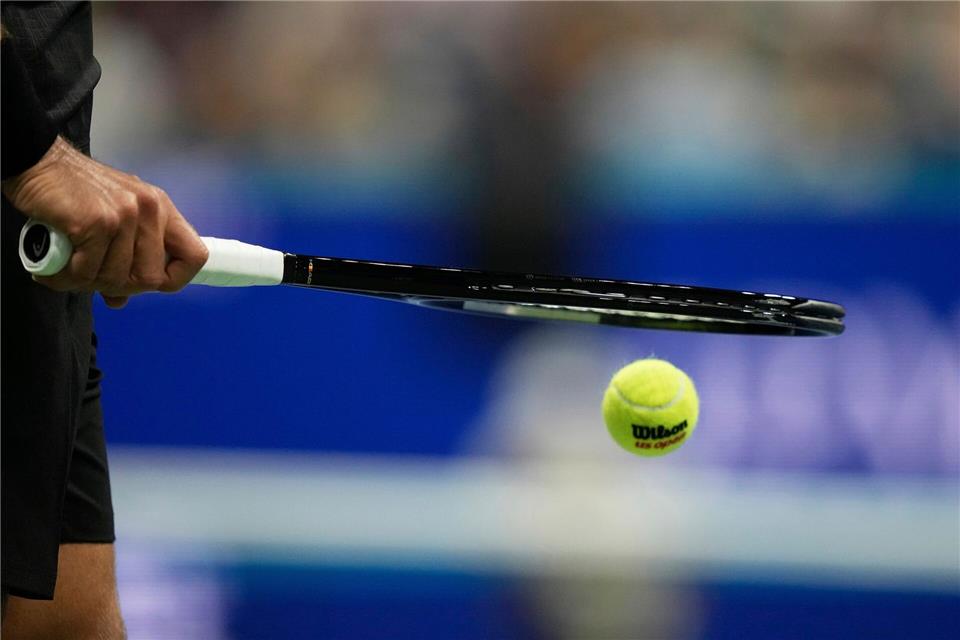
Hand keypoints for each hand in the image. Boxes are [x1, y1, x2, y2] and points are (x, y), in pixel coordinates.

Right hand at [2, 137, 207, 307]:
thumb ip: (124, 257)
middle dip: (119, 287)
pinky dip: (65, 278)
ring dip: (86, 284)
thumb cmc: (75, 192)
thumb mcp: (112, 218)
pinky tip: (53, 269)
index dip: (176, 279)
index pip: (195, 256)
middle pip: (151, 278)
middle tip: (91, 278)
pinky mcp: (97, 222)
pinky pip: (86, 272)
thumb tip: (119, 300)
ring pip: (115, 279)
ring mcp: (125, 215)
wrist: (37, 161)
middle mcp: (150, 210)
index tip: (149, 284)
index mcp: (162, 209)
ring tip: (67, 271)